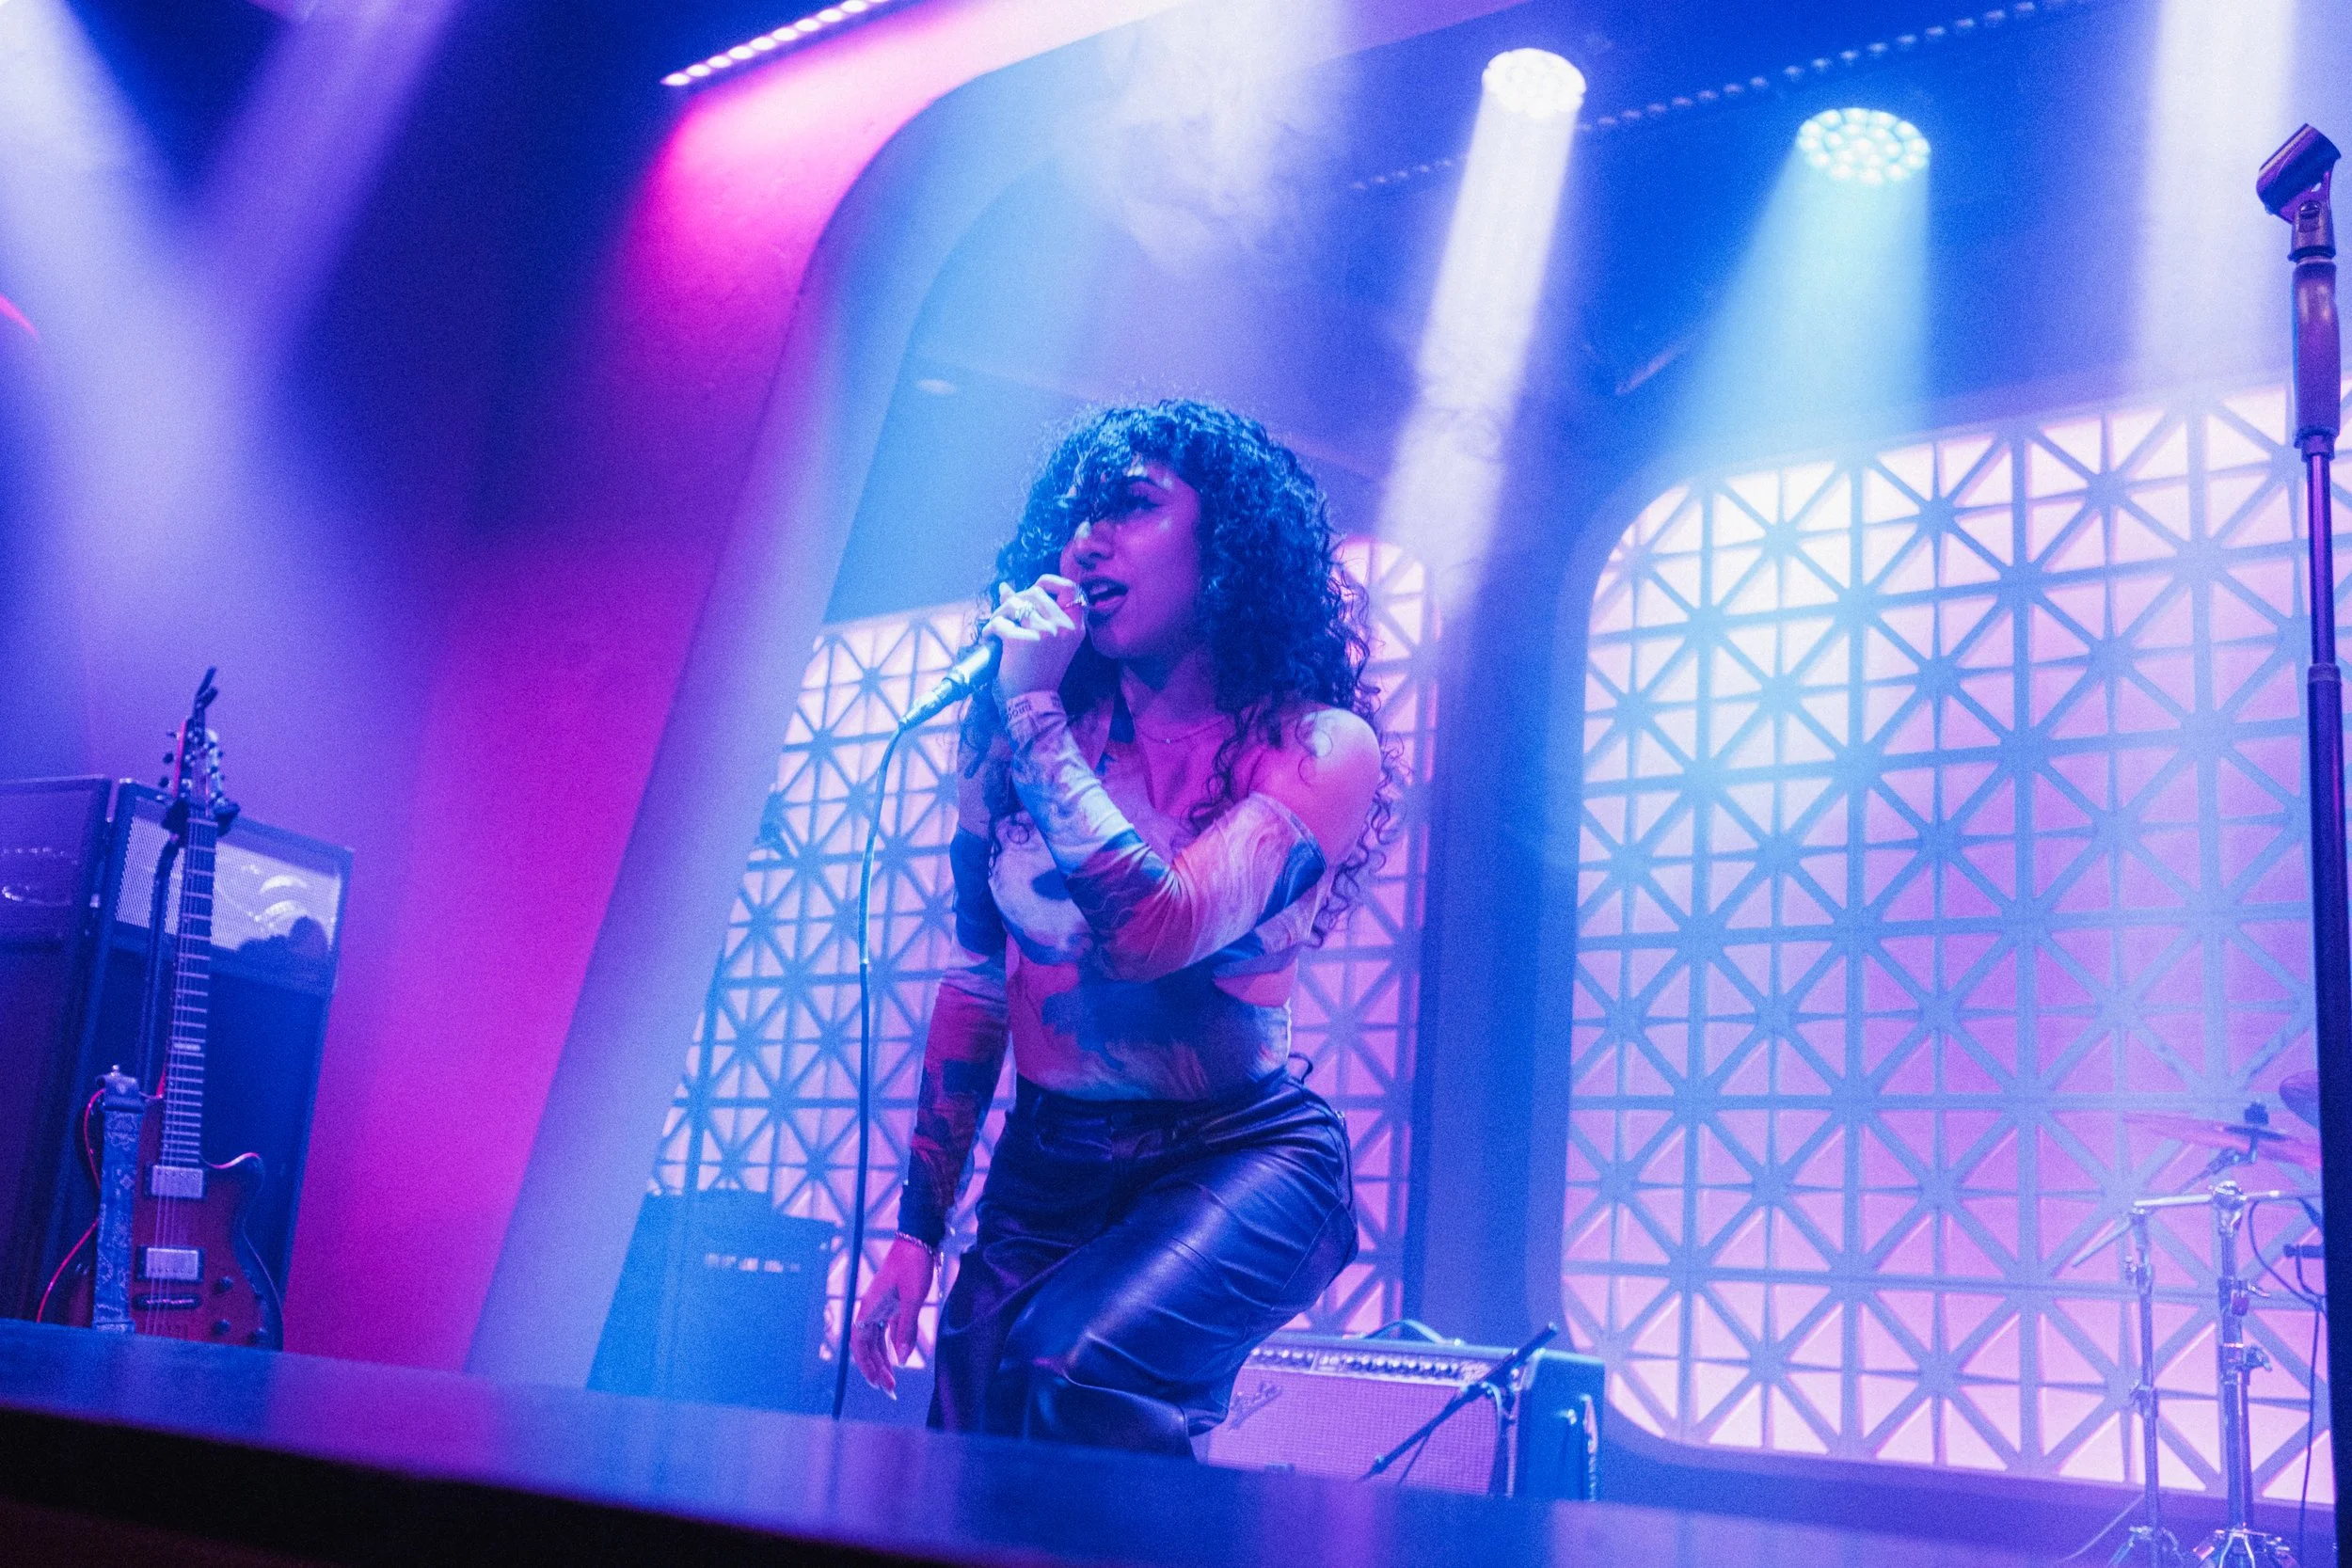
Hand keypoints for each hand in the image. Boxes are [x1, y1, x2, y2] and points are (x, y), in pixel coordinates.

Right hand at [850, 1235, 936, 1396]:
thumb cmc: (913, 1265)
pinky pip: (887, 1330)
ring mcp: (882, 1307)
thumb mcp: (912, 1298)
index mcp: (869, 1307)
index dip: (865, 1363)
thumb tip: (903, 1359)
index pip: (859, 1343)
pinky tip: (899, 1358)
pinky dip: (891, 1346)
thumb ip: (906, 1328)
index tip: (876, 1381)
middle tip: (889, 1389)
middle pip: (867, 1345)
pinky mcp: (892, 1304)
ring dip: (883, 1359)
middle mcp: (871, 1309)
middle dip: (876, 1368)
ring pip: (877, 1340)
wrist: (918, 1239)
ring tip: (892, 1380)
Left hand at [987, 574, 1086, 697]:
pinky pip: (999, 622)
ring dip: (999, 614)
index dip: (1050, 582)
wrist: (1031, 703)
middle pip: (1033, 592)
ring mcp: (1044, 632)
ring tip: (995, 630)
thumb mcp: (1044, 642)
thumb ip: (1030, 613)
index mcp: (1074, 628)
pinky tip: (990, 641)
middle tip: (1005, 618)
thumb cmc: (1037, 674)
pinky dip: (989, 631)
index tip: (1034, 588)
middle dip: (1014, 601)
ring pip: (1013, 604)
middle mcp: (1063, 627)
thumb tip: (1005, 588)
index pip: (1070, 589)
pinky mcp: (1022, 640)